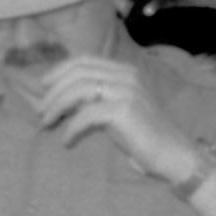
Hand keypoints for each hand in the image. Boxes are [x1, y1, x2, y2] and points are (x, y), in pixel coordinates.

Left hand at [27, 55, 197, 181]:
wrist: (173, 155)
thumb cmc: (142, 136)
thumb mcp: (115, 111)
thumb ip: (95, 99)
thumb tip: (60, 99)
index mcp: (125, 71)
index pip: (84, 60)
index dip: (60, 70)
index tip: (43, 86)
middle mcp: (126, 76)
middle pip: (78, 72)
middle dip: (54, 91)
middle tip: (41, 111)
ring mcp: (127, 91)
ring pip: (79, 89)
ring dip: (57, 106)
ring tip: (47, 123)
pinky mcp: (125, 110)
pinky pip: (86, 114)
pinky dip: (71, 127)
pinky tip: (67, 141)